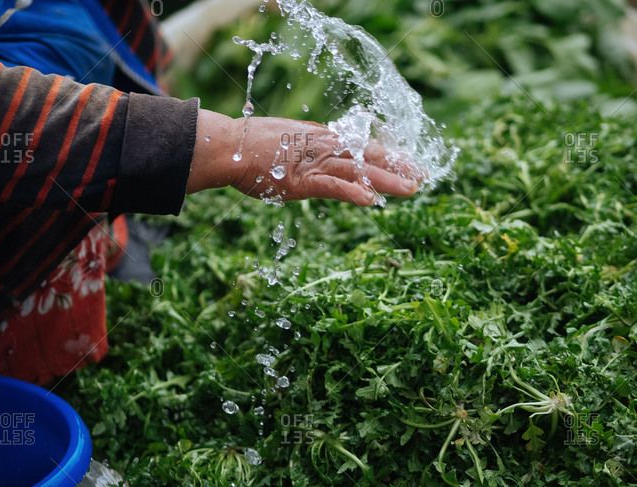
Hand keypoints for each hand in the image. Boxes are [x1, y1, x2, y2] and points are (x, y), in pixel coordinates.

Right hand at [187, 110, 420, 205]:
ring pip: (357, 170)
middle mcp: (324, 148)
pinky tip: (372, 201)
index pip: (361, 147)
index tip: (407, 162)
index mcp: (322, 140)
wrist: (231, 147)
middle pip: (368, 156)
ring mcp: (314, 163)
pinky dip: (352, 193)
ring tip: (411, 189)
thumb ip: (310, 148)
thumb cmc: (255, 147)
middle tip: (423, 176)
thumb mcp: (289, 143)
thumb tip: (323, 150)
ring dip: (385, 180)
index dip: (386, 155)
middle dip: (397, 166)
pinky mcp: (301, 180)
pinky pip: (332, 187)